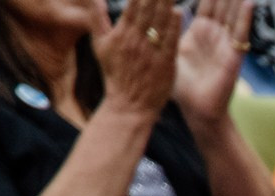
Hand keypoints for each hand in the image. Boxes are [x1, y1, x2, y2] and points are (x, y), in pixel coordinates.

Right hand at [92, 0, 180, 115]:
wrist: (129, 105)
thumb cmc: (115, 74)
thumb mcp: (100, 45)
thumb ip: (97, 19)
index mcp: (121, 33)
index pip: (133, 4)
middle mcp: (136, 40)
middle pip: (147, 9)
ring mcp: (151, 51)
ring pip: (159, 22)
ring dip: (165, 3)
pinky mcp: (165, 64)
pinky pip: (170, 41)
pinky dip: (173, 26)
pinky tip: (177, 11)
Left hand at [172, 0, 254, 126]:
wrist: (196, 111)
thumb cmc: (181, 86)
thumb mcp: (169, 50)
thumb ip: (166, 30)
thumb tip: (162, 10)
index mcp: (199, 32)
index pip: (206, 2)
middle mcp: (215, 35)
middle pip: (221, 3)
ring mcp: (226, 45)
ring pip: (232, 14)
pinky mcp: (233, 57)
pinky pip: (239, 35)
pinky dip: (244, 19)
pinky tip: (247, 3)